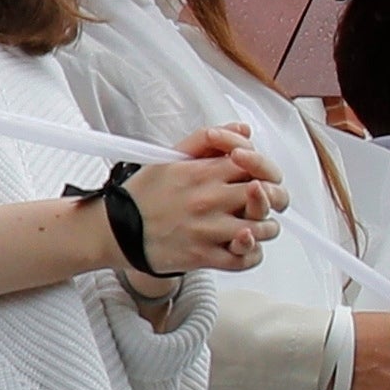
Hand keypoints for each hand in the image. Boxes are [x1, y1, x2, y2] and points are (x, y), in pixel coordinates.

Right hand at [139, 126, 281, 275]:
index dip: (265, 169)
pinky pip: (244, 259)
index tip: (259, 177)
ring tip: (254, 226)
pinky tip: (243, 246)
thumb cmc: (142, 194)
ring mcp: (208, 229)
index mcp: (204, 172)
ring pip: (262, 229)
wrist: (115, 230)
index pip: (257, 164)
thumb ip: (209, 140)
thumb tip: (244, 130)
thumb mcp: (171, 157)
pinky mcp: (203, 256)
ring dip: (265, 228)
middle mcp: (210, 199)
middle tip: (268, 203)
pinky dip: (251, 254)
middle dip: (275, 199)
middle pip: (268, 196)